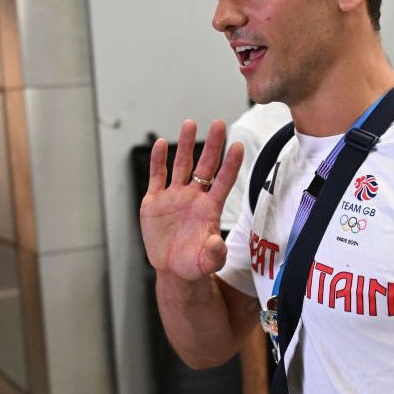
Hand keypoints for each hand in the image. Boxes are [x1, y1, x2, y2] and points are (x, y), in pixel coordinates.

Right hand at [140, 119, 243, 281]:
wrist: (173, 270)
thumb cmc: (194, 265)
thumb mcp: (207, 262)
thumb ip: (214, 254)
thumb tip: (218, 245)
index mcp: (210, 208)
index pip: (223, 181)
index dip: (231, 164)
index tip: (238, 145)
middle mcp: (194, 197)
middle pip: (205, 166)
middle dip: (212, 145)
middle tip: (218, 123)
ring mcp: (174, 197)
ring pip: (181, 165)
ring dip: (185, 145)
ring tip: (189, 124)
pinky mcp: (155, 201)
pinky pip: (157, 176)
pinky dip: (158, 160)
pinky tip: (162, 144)